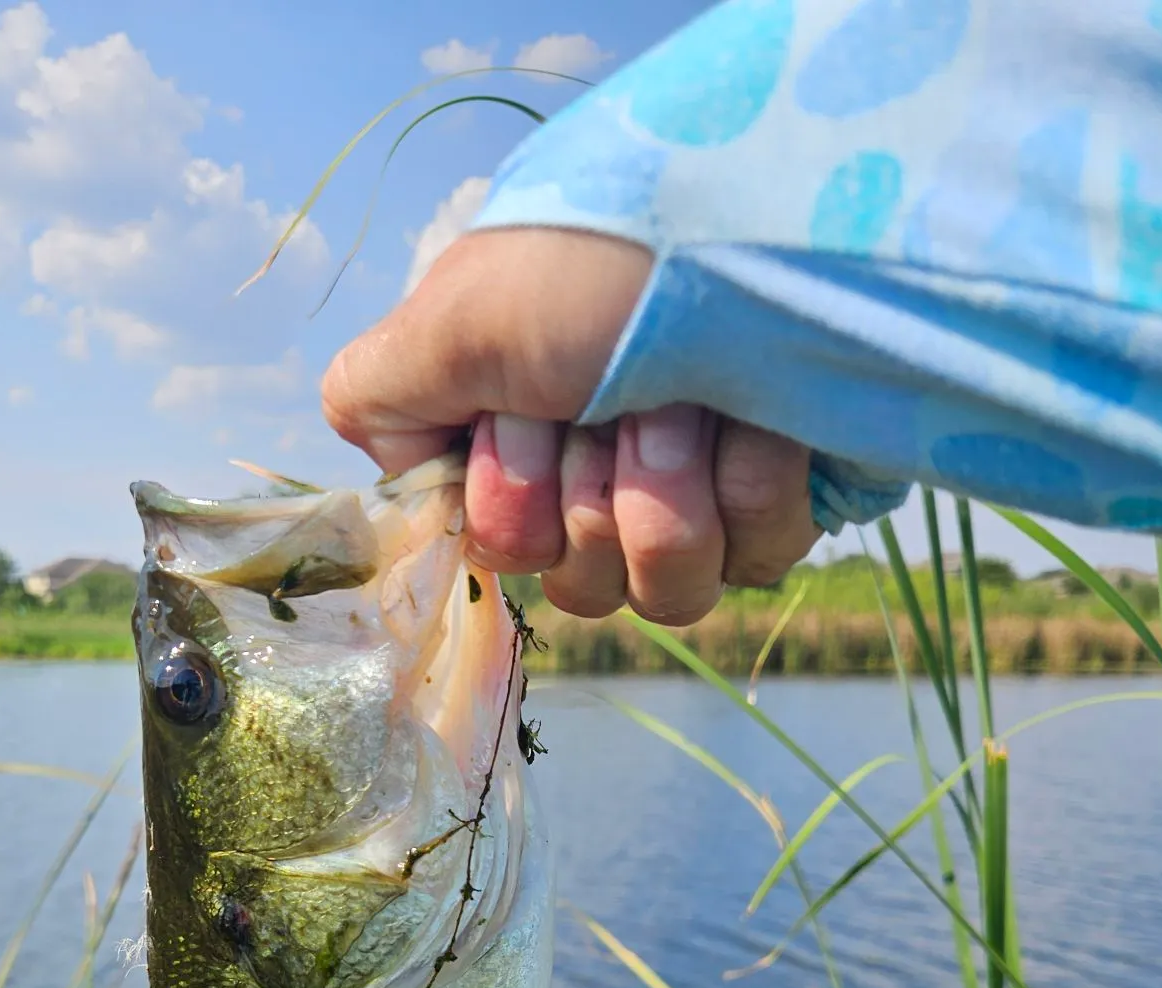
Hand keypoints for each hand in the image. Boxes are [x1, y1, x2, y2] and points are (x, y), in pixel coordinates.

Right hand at [321, 228, 819, 623]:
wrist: (760, 221)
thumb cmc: (592, 264)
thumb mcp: (450, 319)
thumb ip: (375, 397)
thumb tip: (398, 464)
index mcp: (526, 436)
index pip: (503, 549)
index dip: (514, 506)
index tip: (525, 422)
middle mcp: (607, 471)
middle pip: (581, 583)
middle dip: (594, 502)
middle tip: (616, 409)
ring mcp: (701, 492)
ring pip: (665, 592)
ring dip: (670, 499)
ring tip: (690, 405)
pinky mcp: (785, 499)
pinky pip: (757, 559)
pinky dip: (754, 487)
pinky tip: (760, 417)